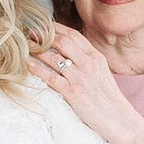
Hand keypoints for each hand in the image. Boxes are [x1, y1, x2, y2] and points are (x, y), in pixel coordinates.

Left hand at [27, 24, 143, 143]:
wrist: (118, 118)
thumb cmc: (108, 98)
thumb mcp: (102, 73)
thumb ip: (88, 61)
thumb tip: (70, 52)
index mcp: (96, 57)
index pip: (73, 35)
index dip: (56, 28)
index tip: (43, 25)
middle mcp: (88, 63)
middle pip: (61, 42)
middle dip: (43, 36)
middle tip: (30, 34)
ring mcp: (80, 78)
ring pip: (53, 57)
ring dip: (37, 50)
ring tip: (25, 47)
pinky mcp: (73, 93)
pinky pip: (50, 77)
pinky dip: (37, 69)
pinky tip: (28, 65)